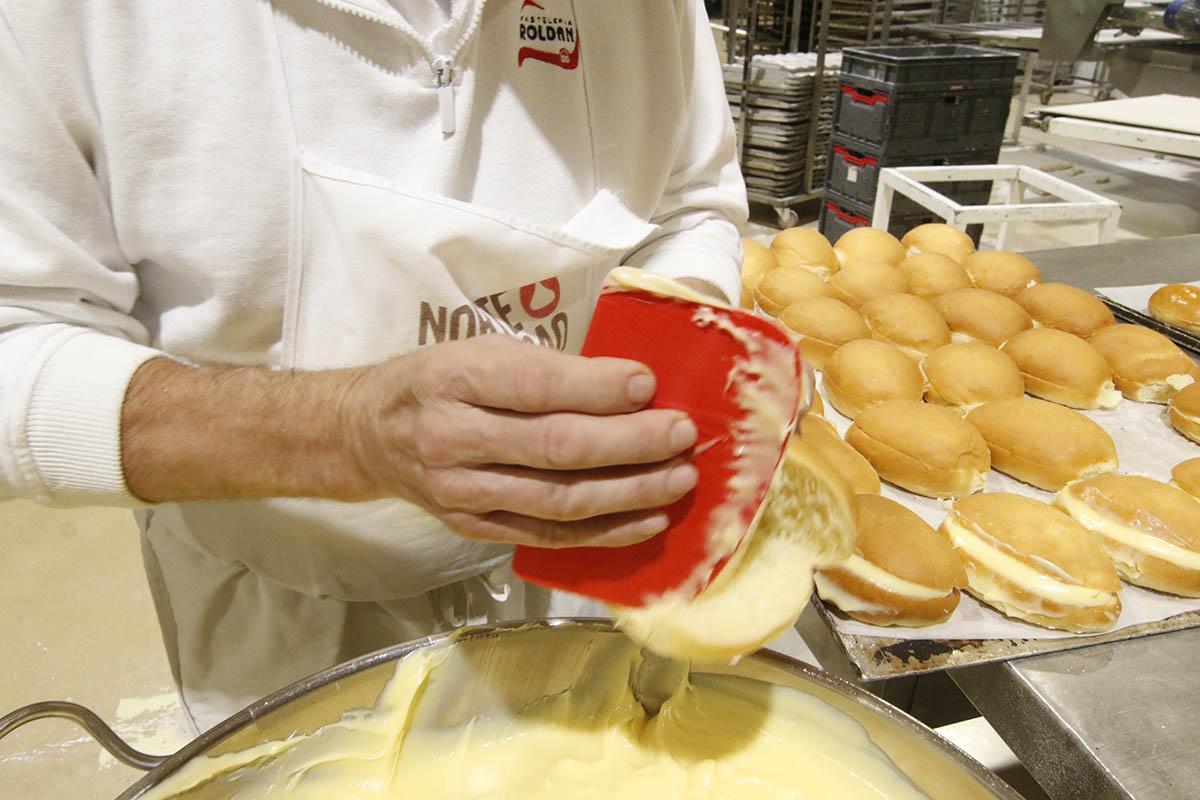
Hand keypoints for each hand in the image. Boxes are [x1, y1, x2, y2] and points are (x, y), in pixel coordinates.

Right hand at [341, 335, 698, 547]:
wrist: (369, 435)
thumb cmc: (437, 382)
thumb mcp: (479, 351)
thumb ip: (545, 368)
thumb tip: (631, 388)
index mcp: (454, 379)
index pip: (535, 386)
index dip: (598, 388)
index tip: (648, 383)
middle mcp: (453, 439)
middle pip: (556, 448)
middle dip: (631, 443)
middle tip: (682, 434)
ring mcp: (463, 493)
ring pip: (560, 499)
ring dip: (630, 492)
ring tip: (679, 478)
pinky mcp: (475, 529)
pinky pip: (549, 536)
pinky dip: (605, 531)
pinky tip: (648, 519)